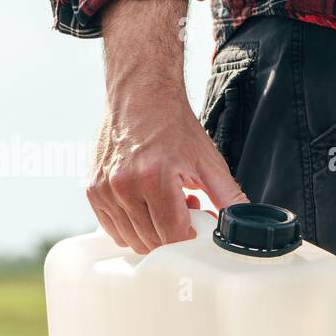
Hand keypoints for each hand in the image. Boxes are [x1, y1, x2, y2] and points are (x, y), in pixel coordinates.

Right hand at [88, 91, 245, 253]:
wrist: (140, 94)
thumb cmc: (173, 124)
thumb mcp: (208, 161)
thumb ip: (228, 195)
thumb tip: (242, 221)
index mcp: (154, 177)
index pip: (172, 235)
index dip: (190, 238)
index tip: (197, 226)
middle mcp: (124, 185)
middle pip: (152, 241)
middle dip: (174, 235)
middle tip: (185, 212)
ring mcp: (104, 189)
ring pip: (132, 239)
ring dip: (153, 232)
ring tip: (166, 205)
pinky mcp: (93, 190)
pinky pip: (113, 229)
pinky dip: (133, 227)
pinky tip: (147, 206)